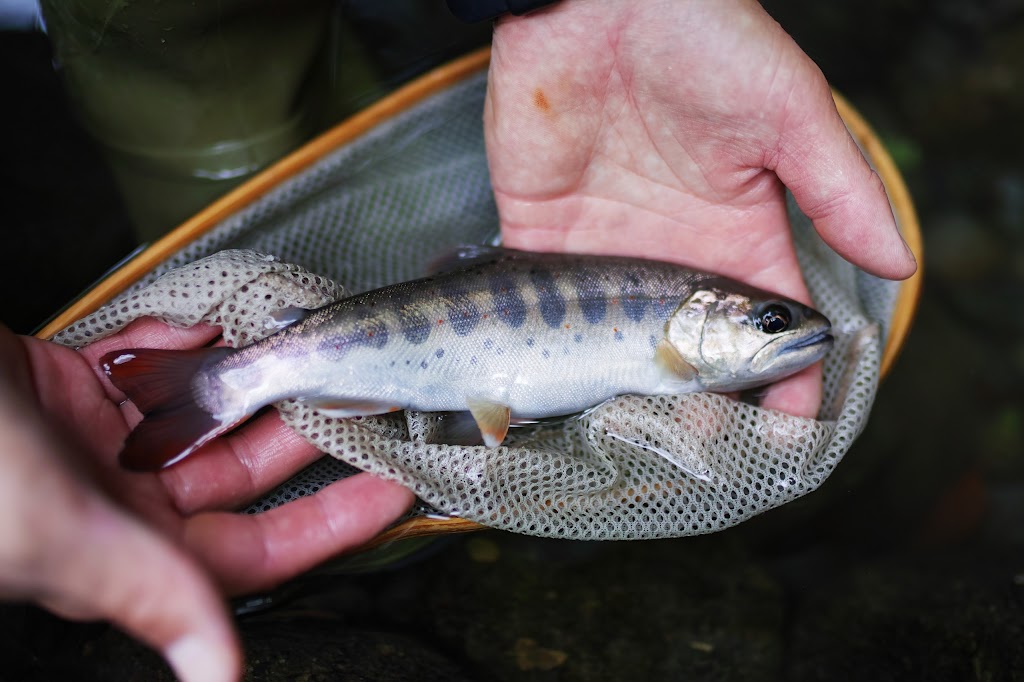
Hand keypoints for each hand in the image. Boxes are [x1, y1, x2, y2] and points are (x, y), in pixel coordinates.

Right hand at [0, 321, 412, 680]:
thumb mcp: (62, 537)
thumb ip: (154, 597)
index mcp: (125, 551)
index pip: (258, 551)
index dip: (332, 525)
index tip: (398, 487)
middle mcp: (117, 500)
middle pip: (242, 474)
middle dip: (306, 434)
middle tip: (373, 393)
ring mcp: (91, 438)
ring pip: (201, 411)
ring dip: (252, 379)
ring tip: (314, 344)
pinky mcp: (63, 380)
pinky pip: (142, 359)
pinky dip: (175, 340)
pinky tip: (211, 323)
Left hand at [485, 0, 916, 416]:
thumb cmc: (701, 37)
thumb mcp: (787, 109)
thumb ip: (837, 188)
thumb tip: (898, 263)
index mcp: (735, 229)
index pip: (765, 322)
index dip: (782, 376)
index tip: (789, 429)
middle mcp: (670, 252)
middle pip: (690, 348)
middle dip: (701, 401)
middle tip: (705, 448)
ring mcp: (604, 250)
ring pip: (615, 344)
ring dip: (625, 392)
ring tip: (637, 440)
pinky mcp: (539, 239)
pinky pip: (542, 311)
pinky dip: (547, 351)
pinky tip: (560, 395)